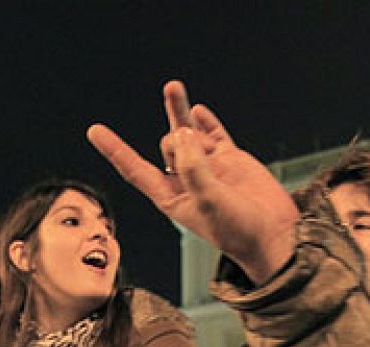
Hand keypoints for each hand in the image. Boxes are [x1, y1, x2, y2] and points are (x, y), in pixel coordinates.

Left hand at [87, 81, 298, 283]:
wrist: (275, 234)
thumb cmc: (239, 232)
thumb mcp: (209, 202)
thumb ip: (193, 168)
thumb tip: (184, 133)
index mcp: (172, 199)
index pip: (136, 170)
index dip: (115, 150)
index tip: (95, 131)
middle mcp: (186, 180)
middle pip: (168, 146)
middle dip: (178, 141)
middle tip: (197, 152)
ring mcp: (208, 167)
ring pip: (187, 134)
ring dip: (179, 114)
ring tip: (172, 88)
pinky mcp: (230, 159)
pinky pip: (213, 133)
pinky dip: (205, 120)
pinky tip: (197, 110)